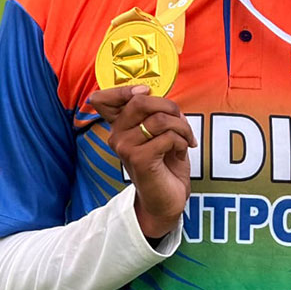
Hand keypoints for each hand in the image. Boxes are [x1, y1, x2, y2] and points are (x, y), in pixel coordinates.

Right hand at [86, 85, 195, 238]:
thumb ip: (156, 114)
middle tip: (181, 120)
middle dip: (169, 106)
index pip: (104, 98)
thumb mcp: (160, 134)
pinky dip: (181, 141)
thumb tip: (164, 101)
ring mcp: (125, 147)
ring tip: (186, 139)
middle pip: (140, 101)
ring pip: (159, 119)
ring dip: (182, 127)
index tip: (145, 91)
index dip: (124, 89)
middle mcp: (116, 135)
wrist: (166, 200)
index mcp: (119, 126)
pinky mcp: (139, 159)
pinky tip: (180, 152)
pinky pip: (167, 137)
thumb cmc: (165, 165)